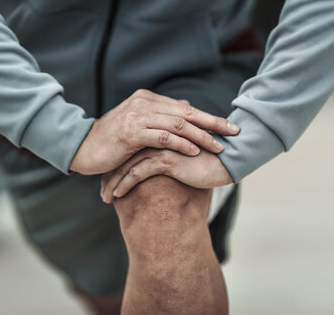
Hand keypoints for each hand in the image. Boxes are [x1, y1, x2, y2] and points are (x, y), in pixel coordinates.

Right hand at [69, 89, 239, 174]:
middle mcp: (144, 103)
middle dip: (213, 123)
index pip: (185, 108)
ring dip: (201, 136)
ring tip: (219, 147)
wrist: (81, 148)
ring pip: (178, 124)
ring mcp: (137, 116)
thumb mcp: (137, 125)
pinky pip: (162, 137)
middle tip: (235, 132)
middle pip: (187, 112)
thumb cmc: (111, 140)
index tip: (230, 127)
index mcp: (148, 99)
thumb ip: (160, 118)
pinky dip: (181, 144)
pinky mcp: (131, 132)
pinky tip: (194, 151)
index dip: (209, 117)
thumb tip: (186, 110)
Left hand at [100, 148, 233, 202]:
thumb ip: (174, 158)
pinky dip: (125, 184)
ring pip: (128, 164)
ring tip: (104, 197)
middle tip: (101, 190)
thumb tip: (165, 170)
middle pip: (125, 155)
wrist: (231, 160)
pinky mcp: (167, 158)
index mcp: (160, 135)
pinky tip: (116, 196)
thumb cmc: (212, 161)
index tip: (108, 180)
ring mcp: (162, 146)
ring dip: (113, 181)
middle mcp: (158, 137)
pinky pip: (138, 173)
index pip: (132, 150)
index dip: (118, 165)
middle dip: (110, 174)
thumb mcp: (188, 158)